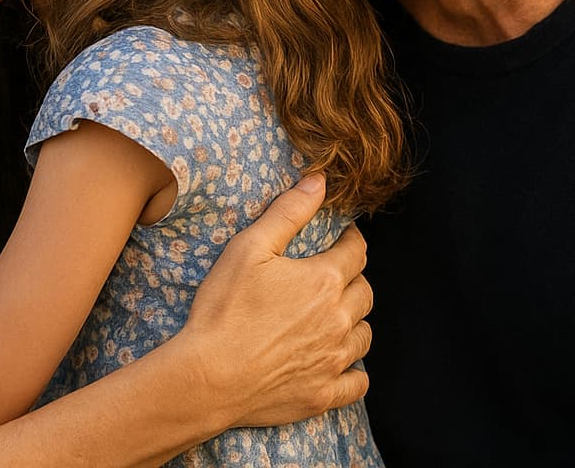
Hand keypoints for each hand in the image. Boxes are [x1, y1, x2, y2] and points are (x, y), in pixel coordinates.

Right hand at [177, 174, 373, 426]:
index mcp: (325, 281)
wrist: (208, 377)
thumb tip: (320, 181)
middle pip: (365, 292)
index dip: (351, 240)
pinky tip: (339, 363)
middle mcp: (338, 320)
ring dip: (355, 322)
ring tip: (336, 317)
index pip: (356, 252)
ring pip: (364, 335)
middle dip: (354, 279)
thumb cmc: (224, 309)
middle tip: (335, 276)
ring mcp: (333, 360)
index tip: (344, 238)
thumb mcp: (249, 247)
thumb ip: (288, 211)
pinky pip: (357, 383)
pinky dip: (354, 372)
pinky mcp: (323, 394)